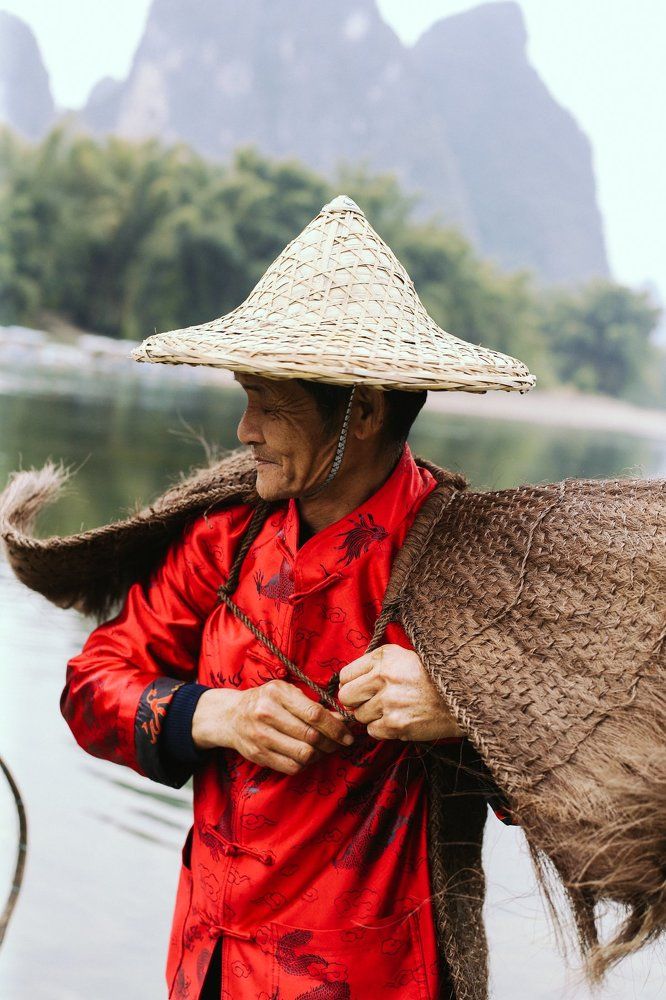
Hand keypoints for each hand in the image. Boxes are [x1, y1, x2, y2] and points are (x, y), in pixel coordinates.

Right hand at [192, 681, 353, 774]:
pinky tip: (307, 755)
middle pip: (311, 736)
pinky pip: (291, 767)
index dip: (336, 727)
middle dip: (331, 743)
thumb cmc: (266, 701)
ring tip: (323, 749)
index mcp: (277, 693)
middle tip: (338, 743)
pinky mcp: (258, 755)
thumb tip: (342, 719)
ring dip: (319, 755)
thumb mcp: (286, 693)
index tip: (348, 735)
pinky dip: (305, 764)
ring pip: (303, 754)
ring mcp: (260, 736)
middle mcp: (266, 713)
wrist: (231, 716)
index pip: (314, 714)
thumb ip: (312, 705)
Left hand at [337, 644, 463, 741]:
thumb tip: (348, 682)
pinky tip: (398, 720)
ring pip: (359, 716)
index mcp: (384, 657)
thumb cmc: (433, 676)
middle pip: (346, 697)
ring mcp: (389, 702)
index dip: (351, 684)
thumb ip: (376, 664)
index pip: (346, 674)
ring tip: (392, 709)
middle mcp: (383, 677)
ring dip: (372, 716)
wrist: (463, 697)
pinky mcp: (396, 724)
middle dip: (356, 702)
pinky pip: (372, 731)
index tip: (360, 688)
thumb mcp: (404, 657)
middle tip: (371, 702)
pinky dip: (382, 729)